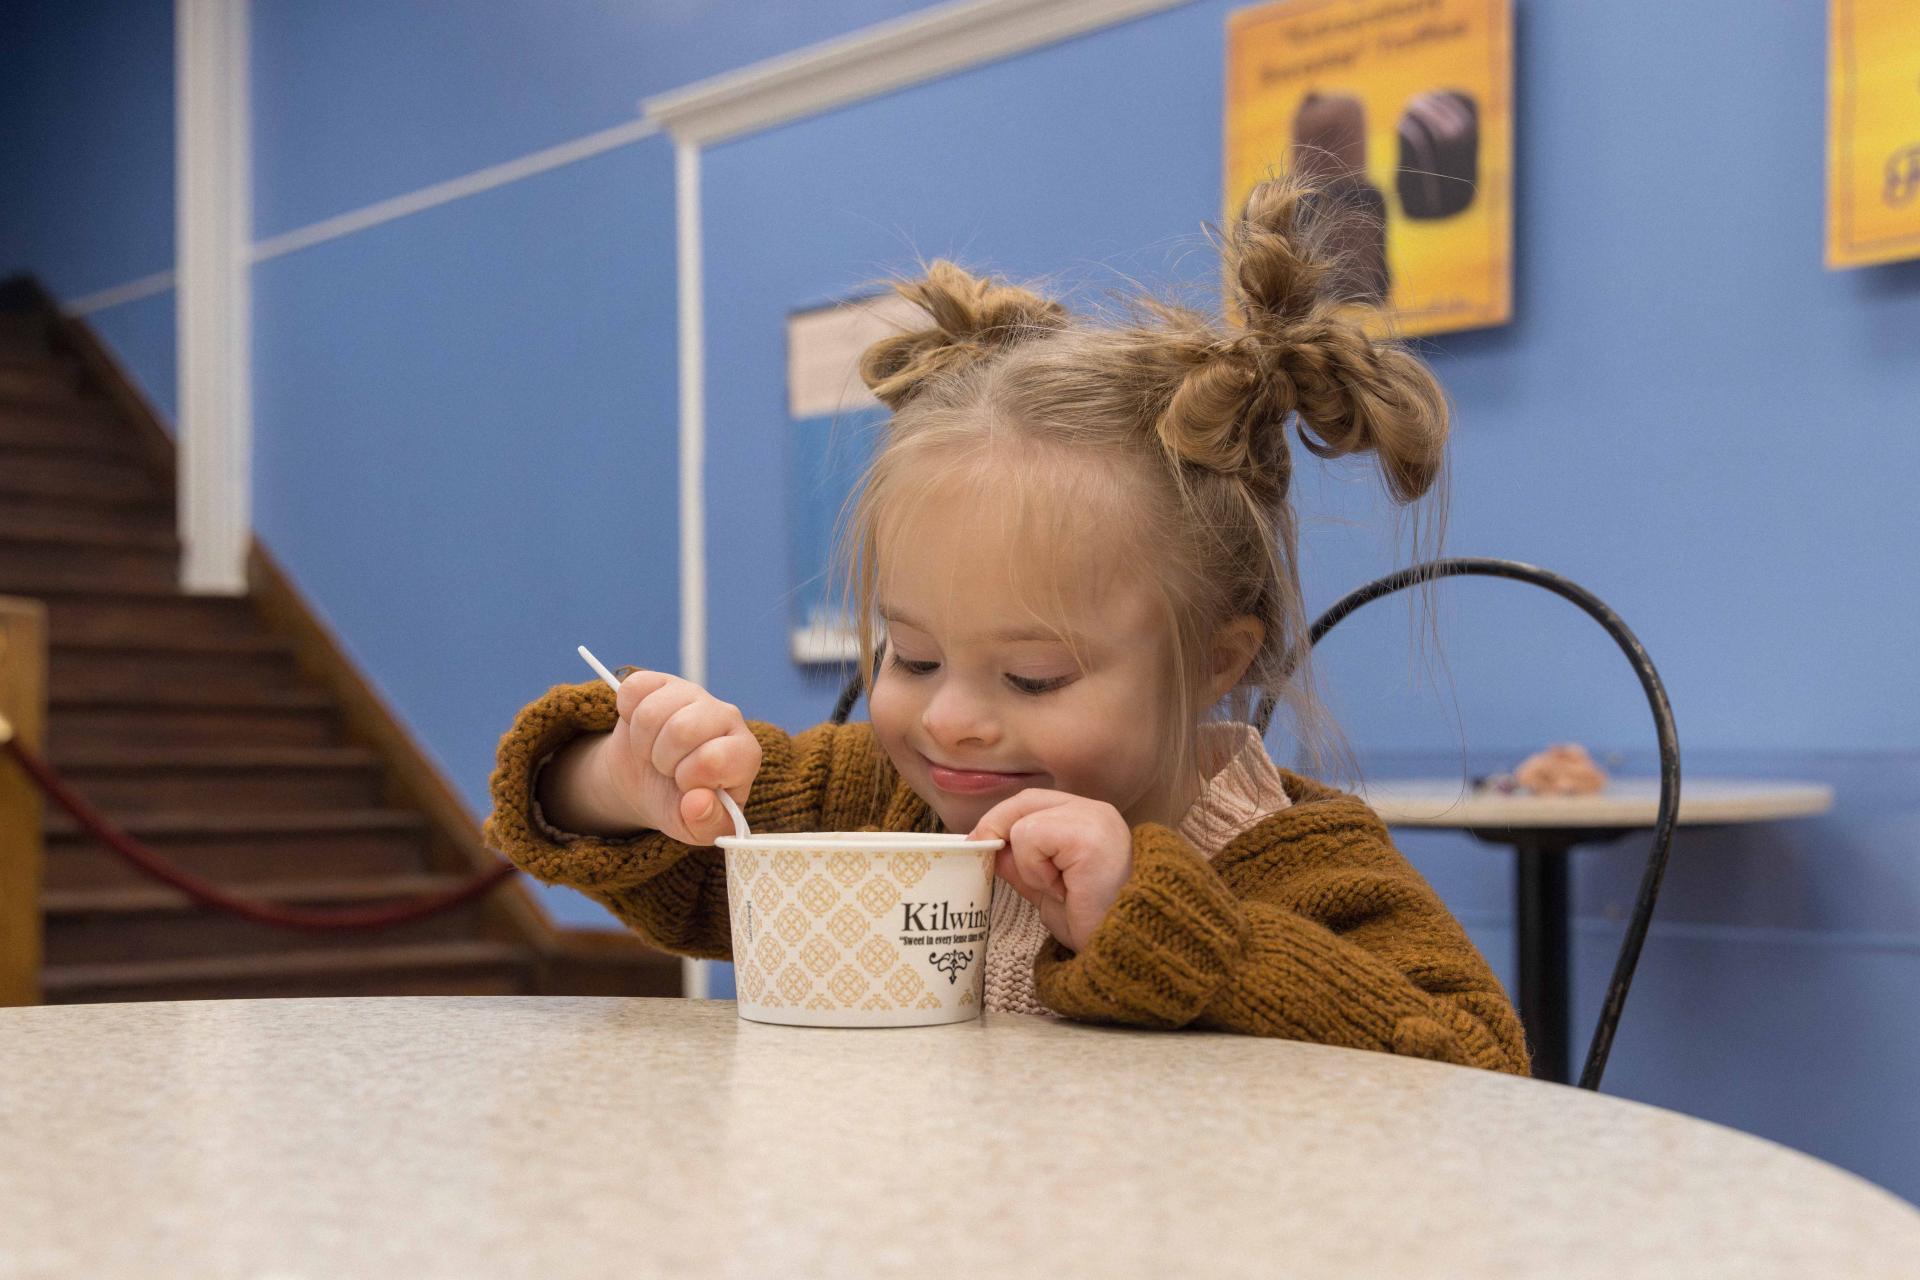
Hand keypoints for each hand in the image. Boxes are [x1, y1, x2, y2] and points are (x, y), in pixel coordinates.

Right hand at [600, 669, 760, 844]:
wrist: (650, 783)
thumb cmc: (682, 804)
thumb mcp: (697, 828)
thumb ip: (707, 823)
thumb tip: (698, 802)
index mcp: (744, 754)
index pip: (715, 758)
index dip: (690, 778)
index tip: (687, 786)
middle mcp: (726, 716)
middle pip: (681, 729)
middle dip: (663, 759)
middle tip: (668, 769)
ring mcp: (694, 694)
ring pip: (652, 711)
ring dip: (643, 742)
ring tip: (655, 753)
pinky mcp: (662, 681)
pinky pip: (633, 689)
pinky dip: (627, 714)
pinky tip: (641, 729)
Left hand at [967, 790, 1132, 953]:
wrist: (1122, 950)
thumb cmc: (1094, 923)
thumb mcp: (1046, 888)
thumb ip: (1021, 863)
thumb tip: (989, 844)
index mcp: (1089, 820)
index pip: (1033, 802)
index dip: (1001, 819)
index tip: (979, 842)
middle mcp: (1096, 812)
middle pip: (1026, 801)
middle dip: (997, 827)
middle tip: (987, 855)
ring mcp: (1095, 820)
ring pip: (1024, 824)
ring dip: (1028, 864)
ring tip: (1057, 888)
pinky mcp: (1087, 835)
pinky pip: (1033, 837)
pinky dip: (1035, 868)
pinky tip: (1061, 888)